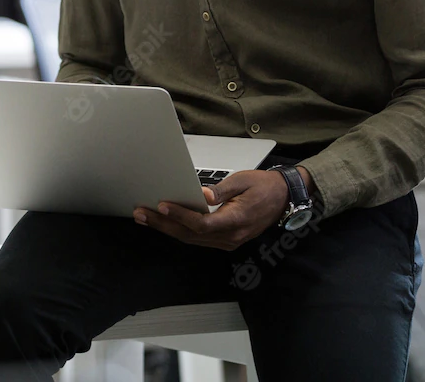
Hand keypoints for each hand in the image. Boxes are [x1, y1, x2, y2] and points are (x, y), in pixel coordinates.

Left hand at [132, 166, 308, 250]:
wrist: (283, 198)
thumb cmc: (264, 186)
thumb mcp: (243, 181)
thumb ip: (221, 190)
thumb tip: (201, 195)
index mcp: (236, 221)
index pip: (202, 224)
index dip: (180, 216)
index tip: (162, 205)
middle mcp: (231, 237)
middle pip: (191, 235)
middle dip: (163, 225)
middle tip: (141, 213)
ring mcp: (229, 241)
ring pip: (192, 239)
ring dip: (167, 229)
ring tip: (145, 218)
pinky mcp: (226, 240)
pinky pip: (199, 239)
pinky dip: (180, 231)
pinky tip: (165, 223)